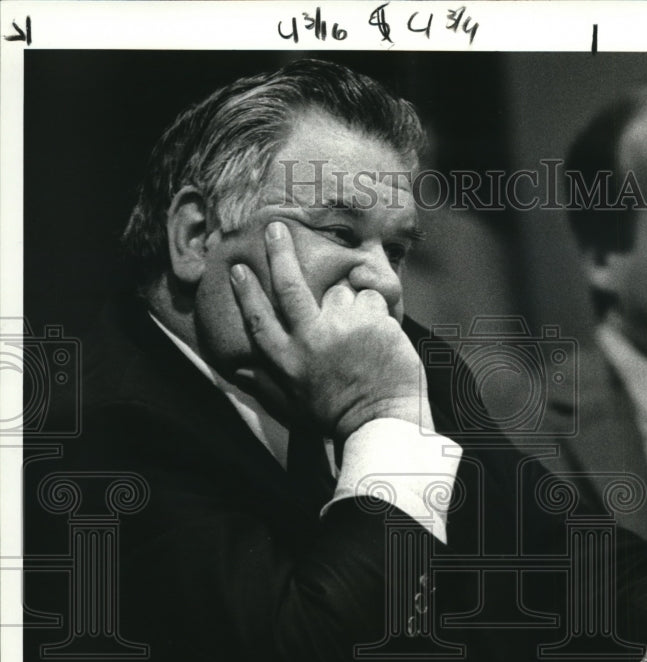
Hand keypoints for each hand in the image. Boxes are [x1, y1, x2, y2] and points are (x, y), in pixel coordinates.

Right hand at [228, 221, 426, 439]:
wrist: (382, 421)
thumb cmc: (339, 416)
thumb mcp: (293, 406)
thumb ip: (266, 384)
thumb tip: (238, 372)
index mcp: (287, 361)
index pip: (259, 320)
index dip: (246, 293)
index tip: (238, 268)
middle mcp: (309, 340)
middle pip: (289, 286)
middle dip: (279, 253)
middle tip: (276, 227)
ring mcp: (341, 327)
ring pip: (343, 293)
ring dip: (353, 306)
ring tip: (364, 337)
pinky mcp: (371, 321)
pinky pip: (373, 299)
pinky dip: (378, 311)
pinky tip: (382, 338)